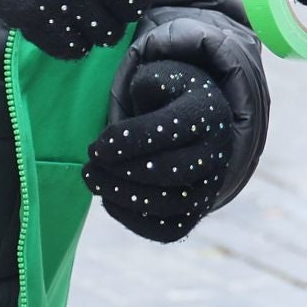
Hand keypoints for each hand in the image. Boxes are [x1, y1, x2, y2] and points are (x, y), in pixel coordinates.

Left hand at [85, 61, 231, 241]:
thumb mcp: (163, 76)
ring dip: (122, 196)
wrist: (193, 124)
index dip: (129, 141)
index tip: (95, 146)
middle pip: (170, 171)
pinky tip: (108, 200)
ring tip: (93, 180)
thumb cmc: (169, 96)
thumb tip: (144, 94)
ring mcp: (210, 187)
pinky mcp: (197, 212)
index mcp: (209, 113)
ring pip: (168, 204)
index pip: (170, 130)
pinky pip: (168, 229)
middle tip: (89, 165)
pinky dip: (134, 221)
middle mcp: (217, 153)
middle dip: (122, 171)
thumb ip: (151, 81)